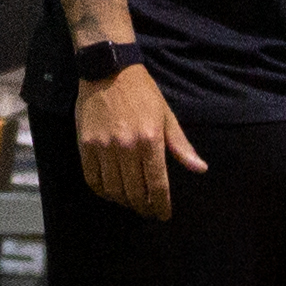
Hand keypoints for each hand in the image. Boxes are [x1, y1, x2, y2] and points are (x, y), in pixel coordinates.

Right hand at [76, 62, 208, 221]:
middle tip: (148, 210)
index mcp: (150, 140)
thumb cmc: (142, 93)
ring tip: (131, 202)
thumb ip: (180, 146)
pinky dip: (103, 191)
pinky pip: (92, 179)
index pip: (157, 185)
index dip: (161, 205)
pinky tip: (111, 191)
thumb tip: (199, 168)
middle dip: (143, 207)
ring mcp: (103, 147)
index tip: (163, 215)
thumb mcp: (166, 116)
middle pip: (134, 192)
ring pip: (113, 189)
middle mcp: (126, 146)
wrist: (108, 70)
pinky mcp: (85, 145)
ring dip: (124, 201)